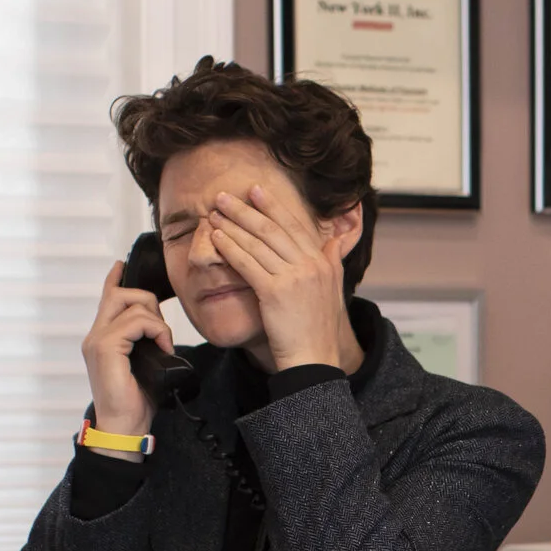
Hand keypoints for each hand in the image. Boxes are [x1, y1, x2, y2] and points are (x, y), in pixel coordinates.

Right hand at [80, 259, 175, 444]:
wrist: (124, 427)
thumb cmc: (136, 402)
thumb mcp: (145, 366)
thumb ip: (144, 345)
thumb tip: (159, 333)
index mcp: (102, 339)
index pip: (106, 299)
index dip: (115, 279)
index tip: (121, 265)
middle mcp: (95, 336)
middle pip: (120, 294)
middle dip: (149, 302)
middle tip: (161, 331)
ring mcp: (98, 341)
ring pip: (131, 304)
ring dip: (157, 321)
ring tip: (163, 344)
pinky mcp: (106, 348)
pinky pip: (136, 322)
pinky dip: (156, 330)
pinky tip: (162, 347)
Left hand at [207, 184, 353, 369]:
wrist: (314, 359)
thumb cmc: (318, 331)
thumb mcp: (333, 291)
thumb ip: (333, 263)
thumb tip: (335, 242)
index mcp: (323, 263)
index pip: (295, 226)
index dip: (274, 206)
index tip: (256, 191)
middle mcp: (311, 266)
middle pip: (273, 229)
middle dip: (246, 209)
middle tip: (224, 196)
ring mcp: (293, 278)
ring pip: (258, 243)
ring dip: (233, 225)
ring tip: (215, 214)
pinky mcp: (275, 292)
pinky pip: (247, 263)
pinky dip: (230, 248)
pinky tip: (216, 238)